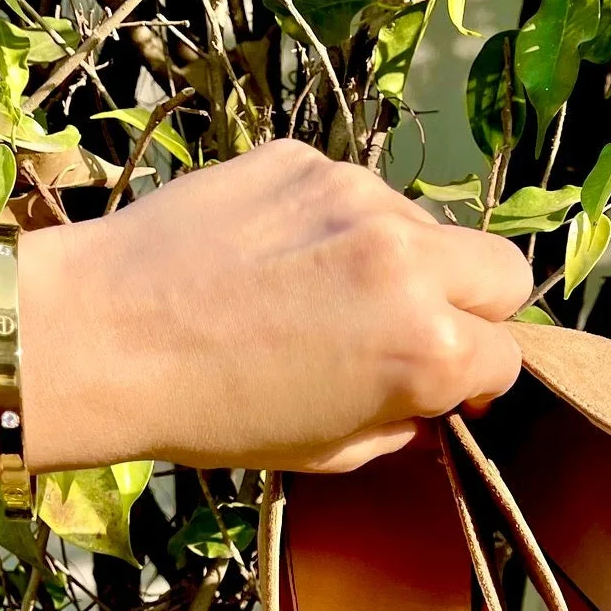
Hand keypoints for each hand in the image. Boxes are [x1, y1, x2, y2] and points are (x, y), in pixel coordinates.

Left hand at [22, 141, 533, 475]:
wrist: (102, 335)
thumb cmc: (212, 412)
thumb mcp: (329, 450)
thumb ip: (402, 421)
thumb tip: (429, 402)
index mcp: (426, 348)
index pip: (508, 355)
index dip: (478, 379)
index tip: (445, 386)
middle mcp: (408, 260)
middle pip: (504, 271)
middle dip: (476, 306)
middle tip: (416, 331)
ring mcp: (358, 198)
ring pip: (430, 227)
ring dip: (404, 262)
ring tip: (325, 294)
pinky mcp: (305, 159)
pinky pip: (357, 195)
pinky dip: (339, 227)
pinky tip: (280, 258)